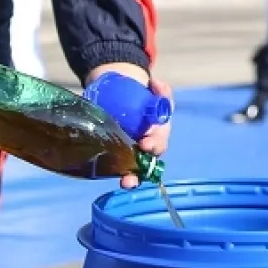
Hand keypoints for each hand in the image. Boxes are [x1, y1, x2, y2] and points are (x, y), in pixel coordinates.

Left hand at [86, 62, 174, 189]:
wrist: (123, 95)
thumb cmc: (144, 98)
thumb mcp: (156, 92)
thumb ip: (160, 89)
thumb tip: (155, 84)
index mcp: (157, 135)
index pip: (159, 143)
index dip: (154, 145)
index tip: (145, 144)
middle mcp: (145, 148)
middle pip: (145, 163)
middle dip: (140, 170)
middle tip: (132, 175)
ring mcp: (130, 153)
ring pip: (133, 171)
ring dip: (131, 179)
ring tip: (125, 183)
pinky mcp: (114, 154)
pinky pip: (116, 167)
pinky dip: (115, 173)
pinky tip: (107, 175)